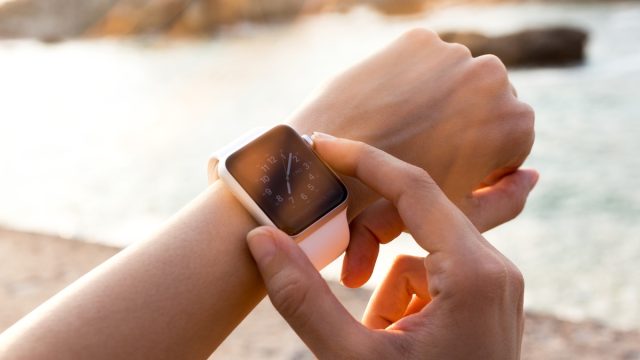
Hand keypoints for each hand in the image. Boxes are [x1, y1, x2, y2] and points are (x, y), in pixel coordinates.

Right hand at [247, 136, 534, 358]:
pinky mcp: (484, 302)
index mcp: (476, 274)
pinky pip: (432, 279)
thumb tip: (259, 237)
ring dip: (385, 285)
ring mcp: (494, 287)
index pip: (414, 188)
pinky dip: (402, 301)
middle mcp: (495, 270)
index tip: (320, 143)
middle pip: (417, 217)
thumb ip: (302, 296)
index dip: (362, 160)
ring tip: (377, 337)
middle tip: (336, 261)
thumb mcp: (352, 359)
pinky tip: (395, 341)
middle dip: (368, 238)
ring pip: (420, 254)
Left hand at [288, 28, 533, 218]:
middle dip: (463, 127)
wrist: (328, 169)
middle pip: (486, 106)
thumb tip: (534, 177)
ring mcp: (454, 52)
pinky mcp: (418, 40)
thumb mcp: (459, 213)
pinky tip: (390, 108)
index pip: (511, 141)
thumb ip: (507, 201)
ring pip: (456, 81)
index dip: (480, 161)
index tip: (448, 171)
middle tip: (424, 151)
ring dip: (440, 101)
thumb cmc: (397, 203)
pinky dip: (412, 81)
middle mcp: (495, 77)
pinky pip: (425, 63)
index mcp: (517, 122)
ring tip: (405, 131)